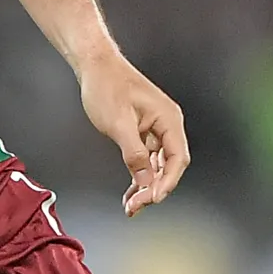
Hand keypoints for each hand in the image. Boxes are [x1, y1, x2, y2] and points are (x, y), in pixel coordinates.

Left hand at [77, 52, 189, 215]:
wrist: (95, 66)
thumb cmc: (107, 87)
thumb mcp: (118, 123)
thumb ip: (134, 153)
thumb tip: (146, 180)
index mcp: (168, 120)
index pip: (177, 159)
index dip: (167, 182)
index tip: (152, 199)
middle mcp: (167, 125)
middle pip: (169, 166)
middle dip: (154, 188)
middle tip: (135, 207)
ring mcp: (156, 129)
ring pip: (157, 166)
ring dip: (146, 186)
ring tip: (131, 206)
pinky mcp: (144, 133)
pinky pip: (147, 160)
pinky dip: (139, 176)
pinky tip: (130, 192)